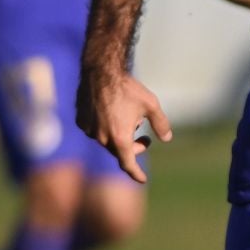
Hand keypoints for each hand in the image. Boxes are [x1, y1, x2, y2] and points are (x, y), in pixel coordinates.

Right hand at [76, 69, 169, 184]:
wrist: (101, 70)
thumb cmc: (128, 88)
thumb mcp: (151, 104)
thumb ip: (161, 124)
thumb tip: (167, 138)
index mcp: (119, 138)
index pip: (128, 164)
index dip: (136, 173)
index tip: (143, 179)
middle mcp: (102, 138)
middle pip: (119, 151)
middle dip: (133, 148)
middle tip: (145, 139)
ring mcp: (89, 130)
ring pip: (106, 140)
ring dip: (119, 135)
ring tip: (129, 118)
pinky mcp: (81, 121)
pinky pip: (94, 130)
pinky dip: (105, 127)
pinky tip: (112, 112)